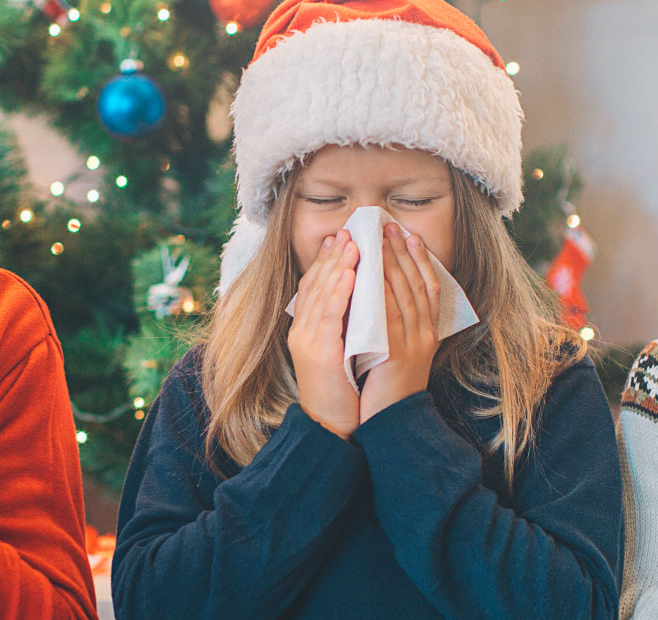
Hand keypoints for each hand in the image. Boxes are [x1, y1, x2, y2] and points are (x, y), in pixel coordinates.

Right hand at [287, 230, 359, 438]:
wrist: (331, 426)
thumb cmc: (340, 390)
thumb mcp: (337, 351)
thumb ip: (341, 325)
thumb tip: (356, 298)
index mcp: (305, 331)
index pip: (313, 286)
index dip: (325, 261)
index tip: (339, 239)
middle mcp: (302, 332)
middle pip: (315, 285)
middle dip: (333, 256)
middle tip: (348, 231)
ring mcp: (308, 342)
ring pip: (321, 295)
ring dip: (336, 266)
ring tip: (351, 244)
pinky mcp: (319, 354)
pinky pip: (328, 316)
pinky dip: (338, 292)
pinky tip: (348, 275)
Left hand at [360, 224, 441, 422]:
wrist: (395, 424)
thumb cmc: (391, 390)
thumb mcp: (400, 353)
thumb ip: (397, 328)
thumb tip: (383, 296)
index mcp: (428, 333)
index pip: (429, 286)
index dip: (420, 259)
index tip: (408, 235)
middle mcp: (426, 334)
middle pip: (418, 284)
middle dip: (402, 253)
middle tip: (389, 227)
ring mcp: (414, 344)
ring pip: (405, 295)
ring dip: (391, 265)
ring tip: (378, 241)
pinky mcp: (398, 354)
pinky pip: (389, 316)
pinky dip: (380, 292)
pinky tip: (370, 275)